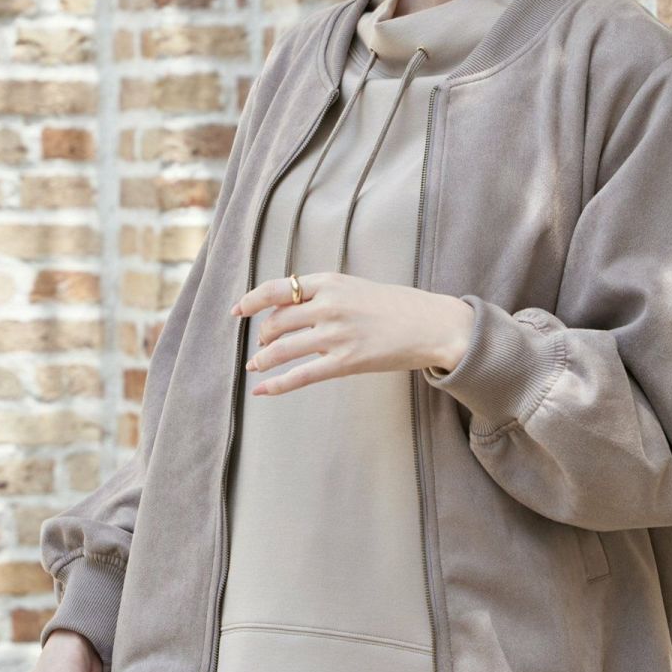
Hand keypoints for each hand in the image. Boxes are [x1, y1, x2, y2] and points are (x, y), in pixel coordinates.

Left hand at [230, 272, 473, 395]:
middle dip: (263, 336)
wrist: (432, 325)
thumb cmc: (396, 306)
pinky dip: (277, 384)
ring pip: (282, 349)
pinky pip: (301, 375)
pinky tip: (261, 390)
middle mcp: (329, 305)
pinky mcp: (346, 362)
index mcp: (330, 281)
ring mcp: (336, 335)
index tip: (238, 310)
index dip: (251, 300)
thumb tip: (288, 309)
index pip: (277, 288)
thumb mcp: (355, 288)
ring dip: (263, 360)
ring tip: (256, 366)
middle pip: (276, 322)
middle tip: (262, 345)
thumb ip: (323, 294)